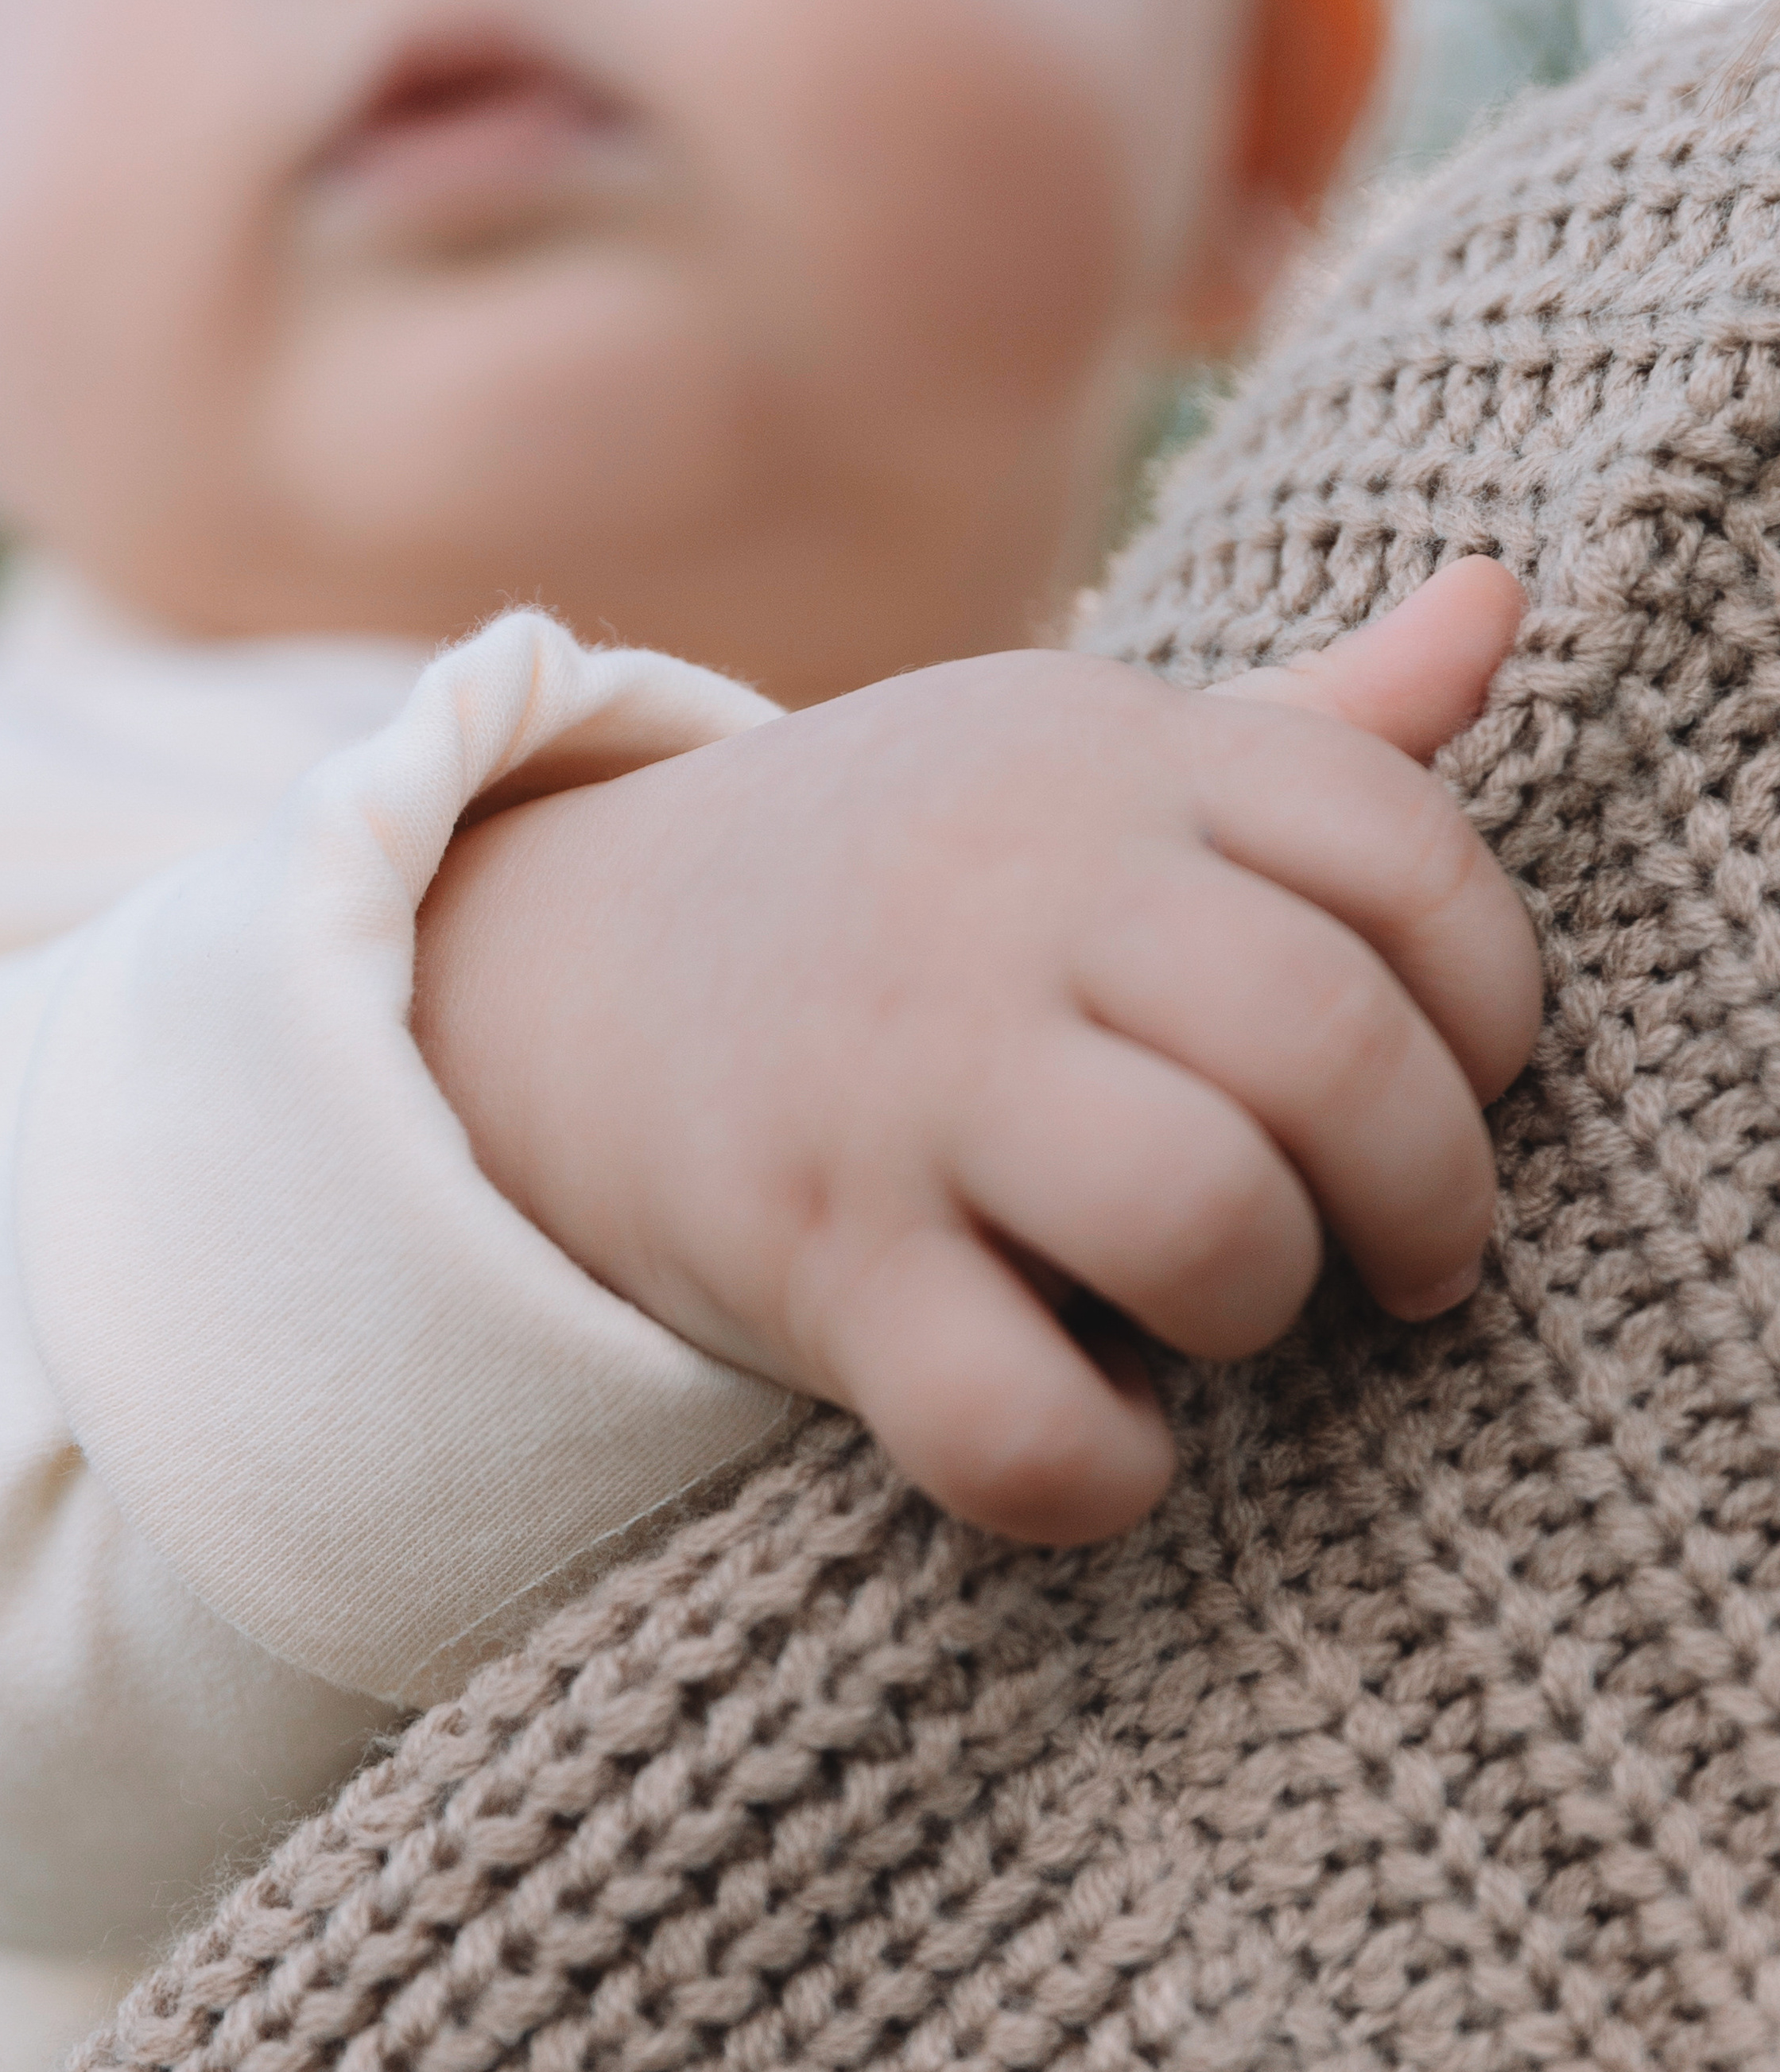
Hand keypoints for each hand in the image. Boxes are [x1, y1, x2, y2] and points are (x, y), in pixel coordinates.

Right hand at [413, 563, 1540, 1545]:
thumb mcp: (1080, 761)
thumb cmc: (905, 879)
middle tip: (1413, 1258)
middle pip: (1331, 1045)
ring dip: (1267, 1306)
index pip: (1406, 853)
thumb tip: (1502, 600)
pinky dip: (1107, 1471)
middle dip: (1433, 1194)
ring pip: (1203, 1223)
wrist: (568, 965)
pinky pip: (1019, 1420)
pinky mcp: (815, 1257)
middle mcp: (1010, 898)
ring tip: (1232, 1308)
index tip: (1464, 1079)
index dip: (1494, 1002)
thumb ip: (1309, 723)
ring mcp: (903, 1078)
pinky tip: (1112, 1434)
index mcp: (1107, 761)